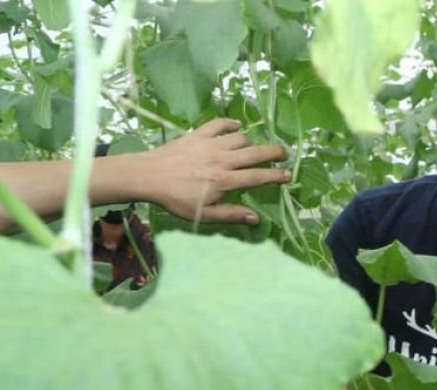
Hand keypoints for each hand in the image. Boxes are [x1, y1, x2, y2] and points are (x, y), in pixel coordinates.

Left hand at [137, 119, 289, 224]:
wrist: (148, 176)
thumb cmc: (176, 199)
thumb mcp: (203, 214)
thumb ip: (231, 214)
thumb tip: (256, 218)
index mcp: (224, 181)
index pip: (257, 177)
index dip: (275, 176)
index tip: (288, 175)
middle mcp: (221, 160)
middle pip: (255, 153)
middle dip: (273, 152)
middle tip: (284, 153)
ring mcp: (209, 144)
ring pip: (240, 138)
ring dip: (250, 143)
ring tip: (252, 150)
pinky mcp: (198, 134)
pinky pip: (219, 124)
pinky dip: (230, 124)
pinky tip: (237, 127)